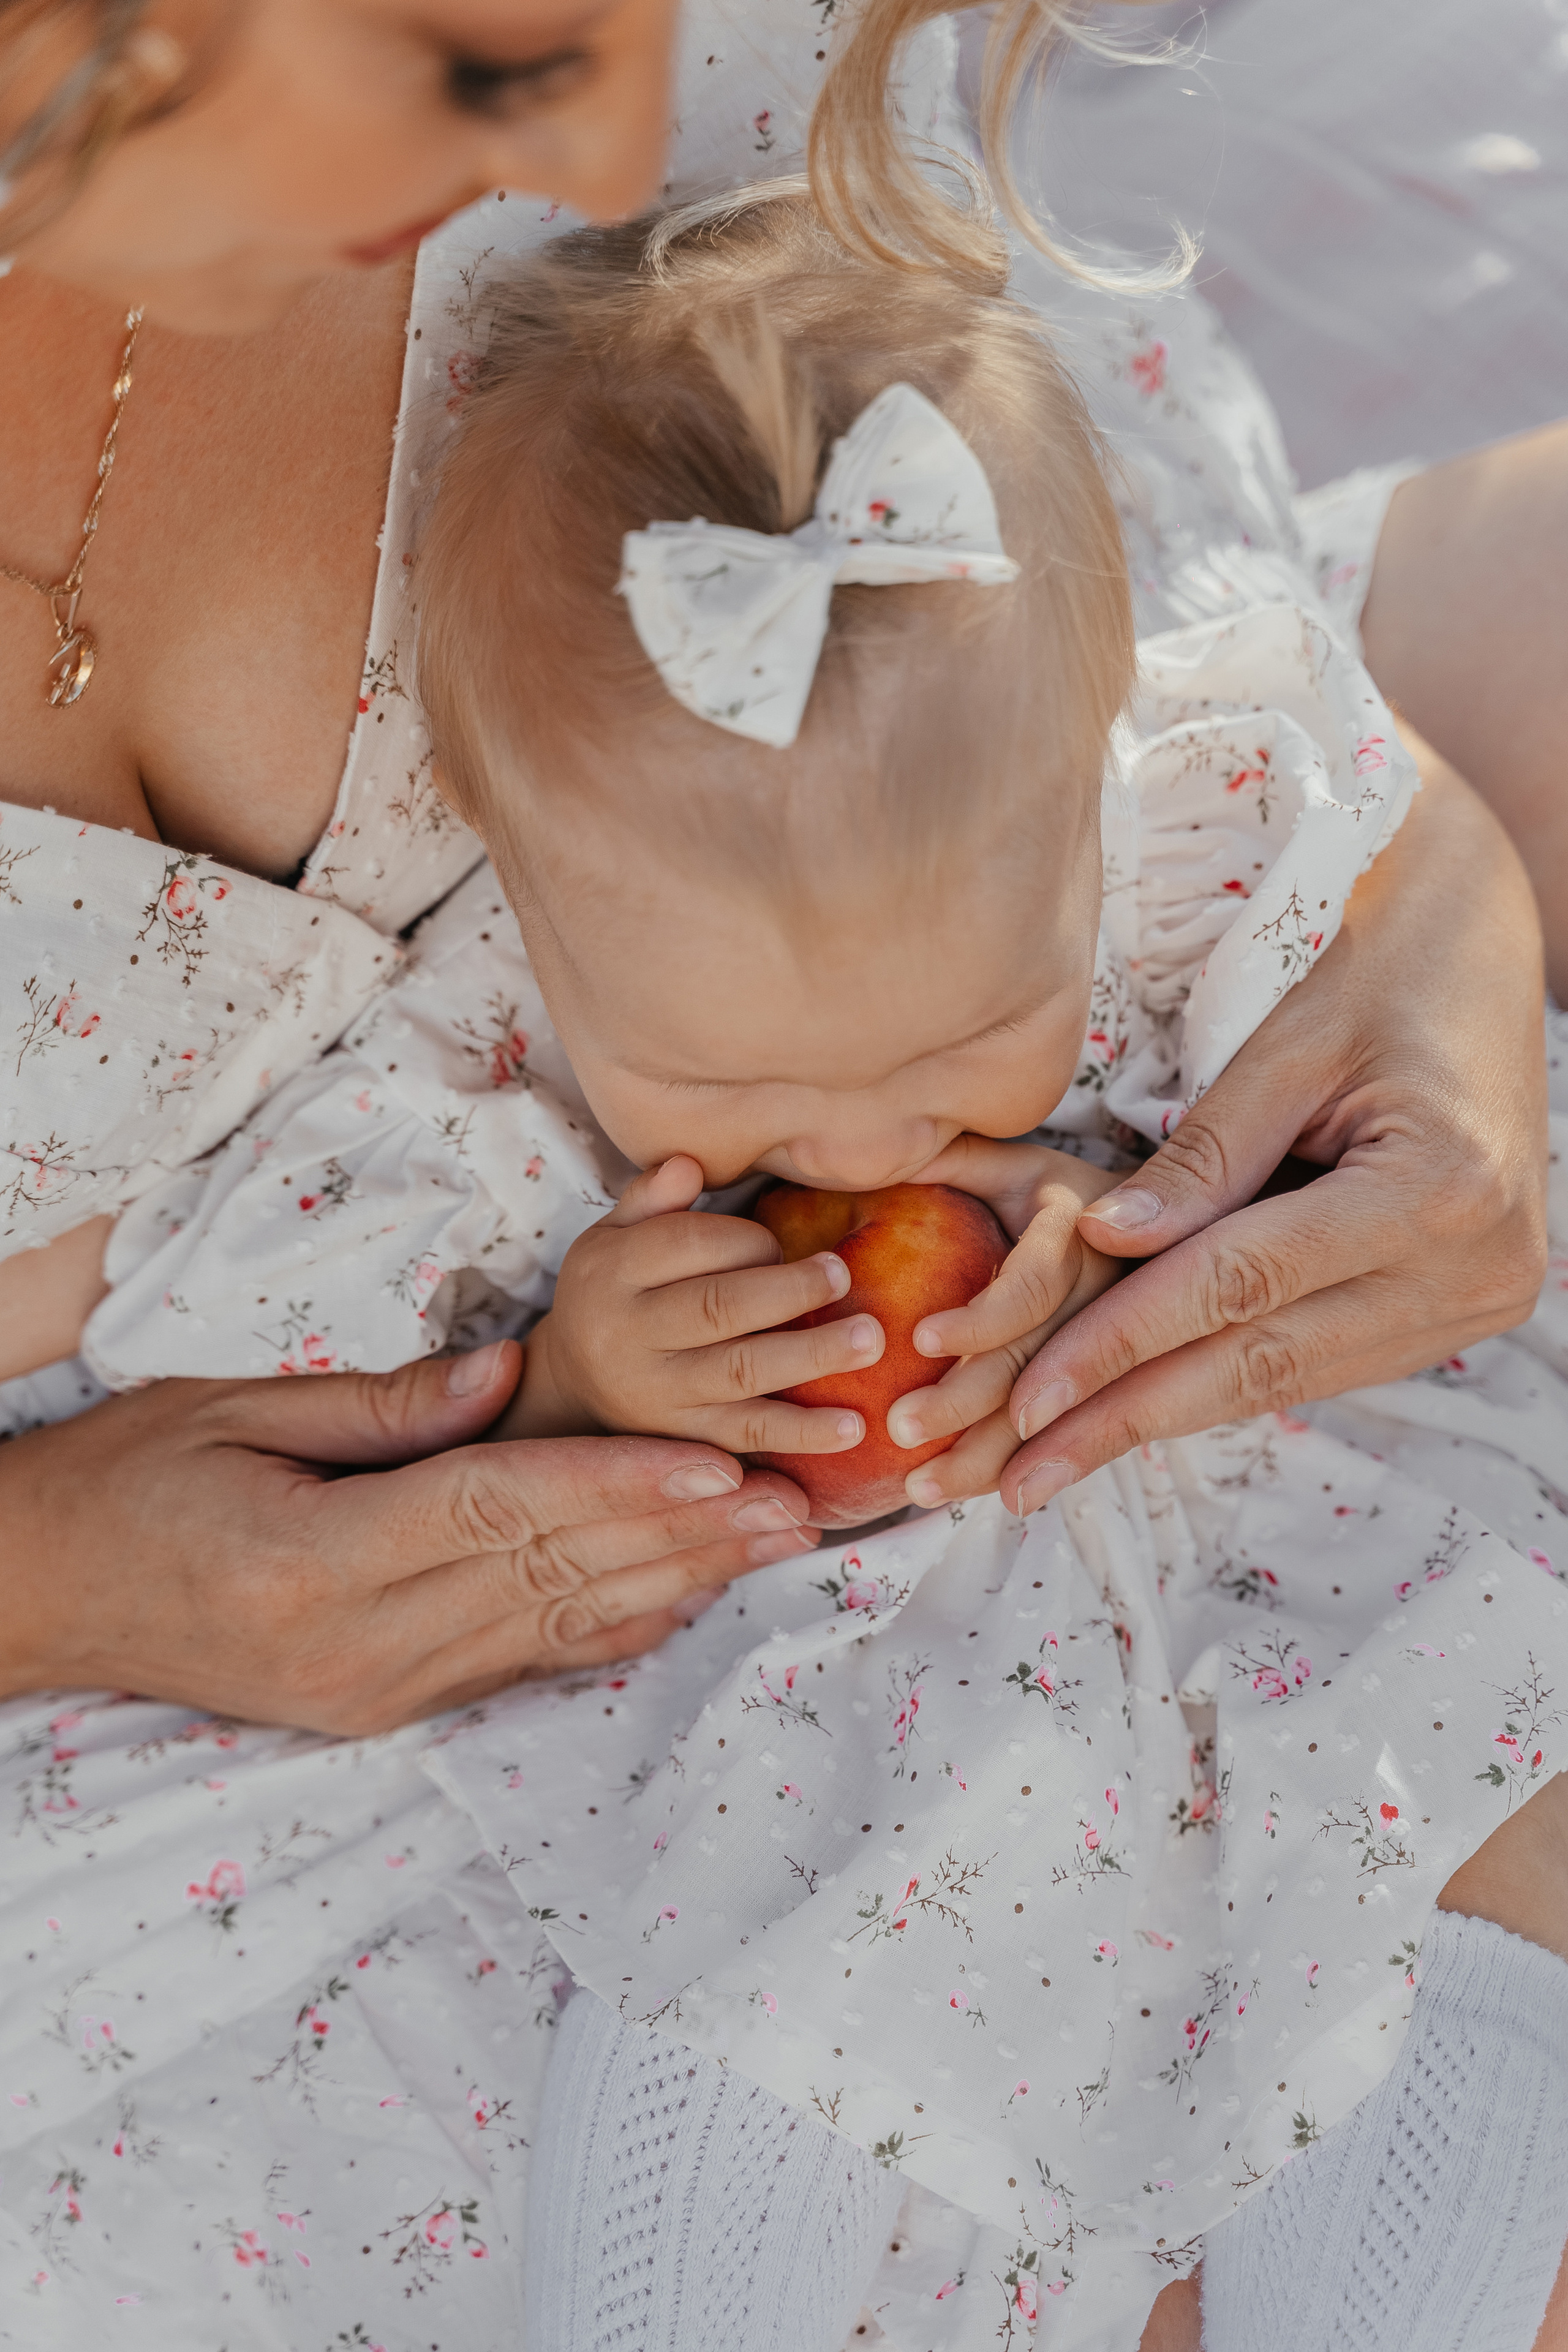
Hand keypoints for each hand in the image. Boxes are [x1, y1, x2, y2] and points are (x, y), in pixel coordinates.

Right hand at [0, 1340, 817, 1733]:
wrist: (35, 1597)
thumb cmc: (123, 1482)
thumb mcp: (233, 1413)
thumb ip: (383, 1407)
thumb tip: (507, 1374)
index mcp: (311, 1561)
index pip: (499, 1513)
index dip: (619, 1484)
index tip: (718, 1460)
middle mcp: (354, 1647)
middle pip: (548, 1579)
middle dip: (680, 1538)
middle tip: (795, 1504)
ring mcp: (369, 1693)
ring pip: (550, 1630)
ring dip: (669, 1584)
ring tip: (766, 1546)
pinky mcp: (376, 1709)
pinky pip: (512, 1667)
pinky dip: (602, 1632)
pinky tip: (677, 1601)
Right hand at [502, 1154, 887, 1456]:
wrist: (574, 1383)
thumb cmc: (616, 1292)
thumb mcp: (614, 1236)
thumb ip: (651, 1199)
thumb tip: (687, 1163)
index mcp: (613, 1270)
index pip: (687, 1245)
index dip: (748, 1240)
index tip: (787, 1244)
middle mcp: (628, 1333)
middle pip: (716, 1307)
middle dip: (788, 1291)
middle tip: (844, 1276)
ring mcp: (656, 1393)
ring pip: (740, 1373)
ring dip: (809, 1357)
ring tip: (870, 1341)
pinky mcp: (683, 1440)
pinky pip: (747, 1435)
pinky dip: (802, 1434)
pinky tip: (853, 1426)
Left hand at [873, 1135, 1121, 1505]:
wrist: (1175, 1230)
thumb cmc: (1064, 1193)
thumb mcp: (1019, 1164)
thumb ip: (956, 1160)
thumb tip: (875, 1147)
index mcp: (1082, 1229)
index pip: (1031, 1284)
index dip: (978, 1316)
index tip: (918, 1340)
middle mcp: (1113, 1292)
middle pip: (1039, 1362)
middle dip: (968, 1407)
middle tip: (897, 1430)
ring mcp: (1129, 1347)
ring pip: (1060, 1415)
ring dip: (990, 1457)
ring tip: (917, 1488)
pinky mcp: (1133, 1385)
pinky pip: (1082, 1434)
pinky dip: (1031, 1470)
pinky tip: (984, 1496)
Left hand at [1000, 733, 1547, 1515]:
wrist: (1485, 947)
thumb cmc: (1381, 959)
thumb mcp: (1288, 1040)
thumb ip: (1205, 1152)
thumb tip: (1106, 1243)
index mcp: (1435, 1189)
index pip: (1240, 1285)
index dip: (1123, 1343)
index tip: (1025, 1396)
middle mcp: (1472, 1266)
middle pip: (1261, 1360)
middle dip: (1126, 1417)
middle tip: (1015, 1476)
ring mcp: (1473, 1299)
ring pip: (1285, 1377)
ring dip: (1163, 1416)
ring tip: (1051, 1464)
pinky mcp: (1455, 1307)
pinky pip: (1316, 1358)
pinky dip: (1220, 1379)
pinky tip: (1132, 1411)